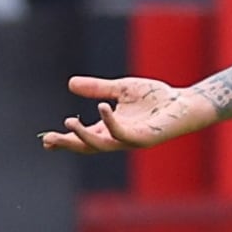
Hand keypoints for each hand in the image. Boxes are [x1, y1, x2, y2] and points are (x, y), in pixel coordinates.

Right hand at [42, 75, 211, 153]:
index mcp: (109, 128)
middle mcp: (117, 138)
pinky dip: (111, 122)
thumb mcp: (120, 89)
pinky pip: (123, 133)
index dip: (65, 140)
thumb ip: (97, 88)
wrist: (184, 103)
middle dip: (68, 144)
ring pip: (102, 145)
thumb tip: (70, 83)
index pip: (83, 139)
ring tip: (69, 122)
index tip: (46, 140)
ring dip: (84, 136)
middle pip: (87, 147)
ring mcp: (130, 140)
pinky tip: (102, 107)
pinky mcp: (144, 138)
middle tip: (49, 139)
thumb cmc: (155, 98)